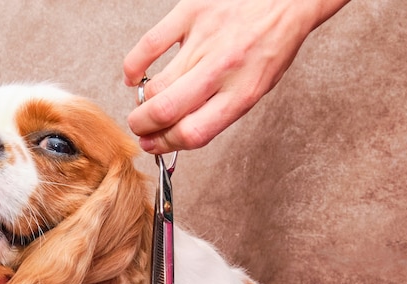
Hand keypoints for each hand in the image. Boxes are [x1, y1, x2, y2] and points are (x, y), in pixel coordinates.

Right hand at [124, 0, 348, 153]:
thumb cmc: (272, 45)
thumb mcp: (257, 89)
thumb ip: (220, 110)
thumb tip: (179, 131)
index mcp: (241, 94)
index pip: (192, 133)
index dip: (165, 145)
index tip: (153, 146)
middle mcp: (222, 70)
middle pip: (166, 111)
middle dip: (143, 127)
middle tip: (139, 127)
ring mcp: (204, 41)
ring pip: (156, 84)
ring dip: (141, 102)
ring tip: (143, 103)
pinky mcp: (191, 13)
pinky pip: (150, 45)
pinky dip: (134, 66)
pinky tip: (134, 76)